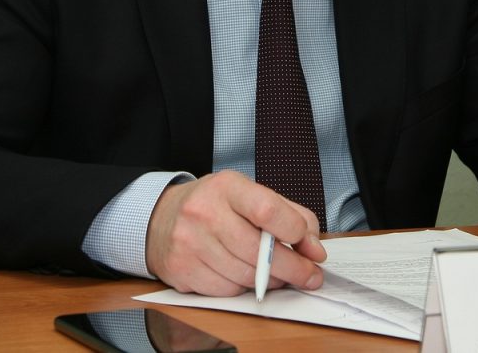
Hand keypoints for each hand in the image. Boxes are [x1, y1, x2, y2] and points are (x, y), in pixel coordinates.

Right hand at [145, 170, 326, 296]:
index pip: (267, 210)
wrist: (163, 217)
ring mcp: (189, 242)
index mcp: (227, 187)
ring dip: (270, 281)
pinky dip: (243, 288)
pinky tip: (245, 276)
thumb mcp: (250, 195)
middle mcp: (204, 212)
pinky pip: (226, 290)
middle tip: (309, 275)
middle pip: (258, 251)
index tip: (310, 246)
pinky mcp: (181, 270)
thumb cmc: (216, 206)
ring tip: (277, 274)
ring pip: (245, 275)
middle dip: (292, 269)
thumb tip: (314, 249)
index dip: (295, 232)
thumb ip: (290, 215)